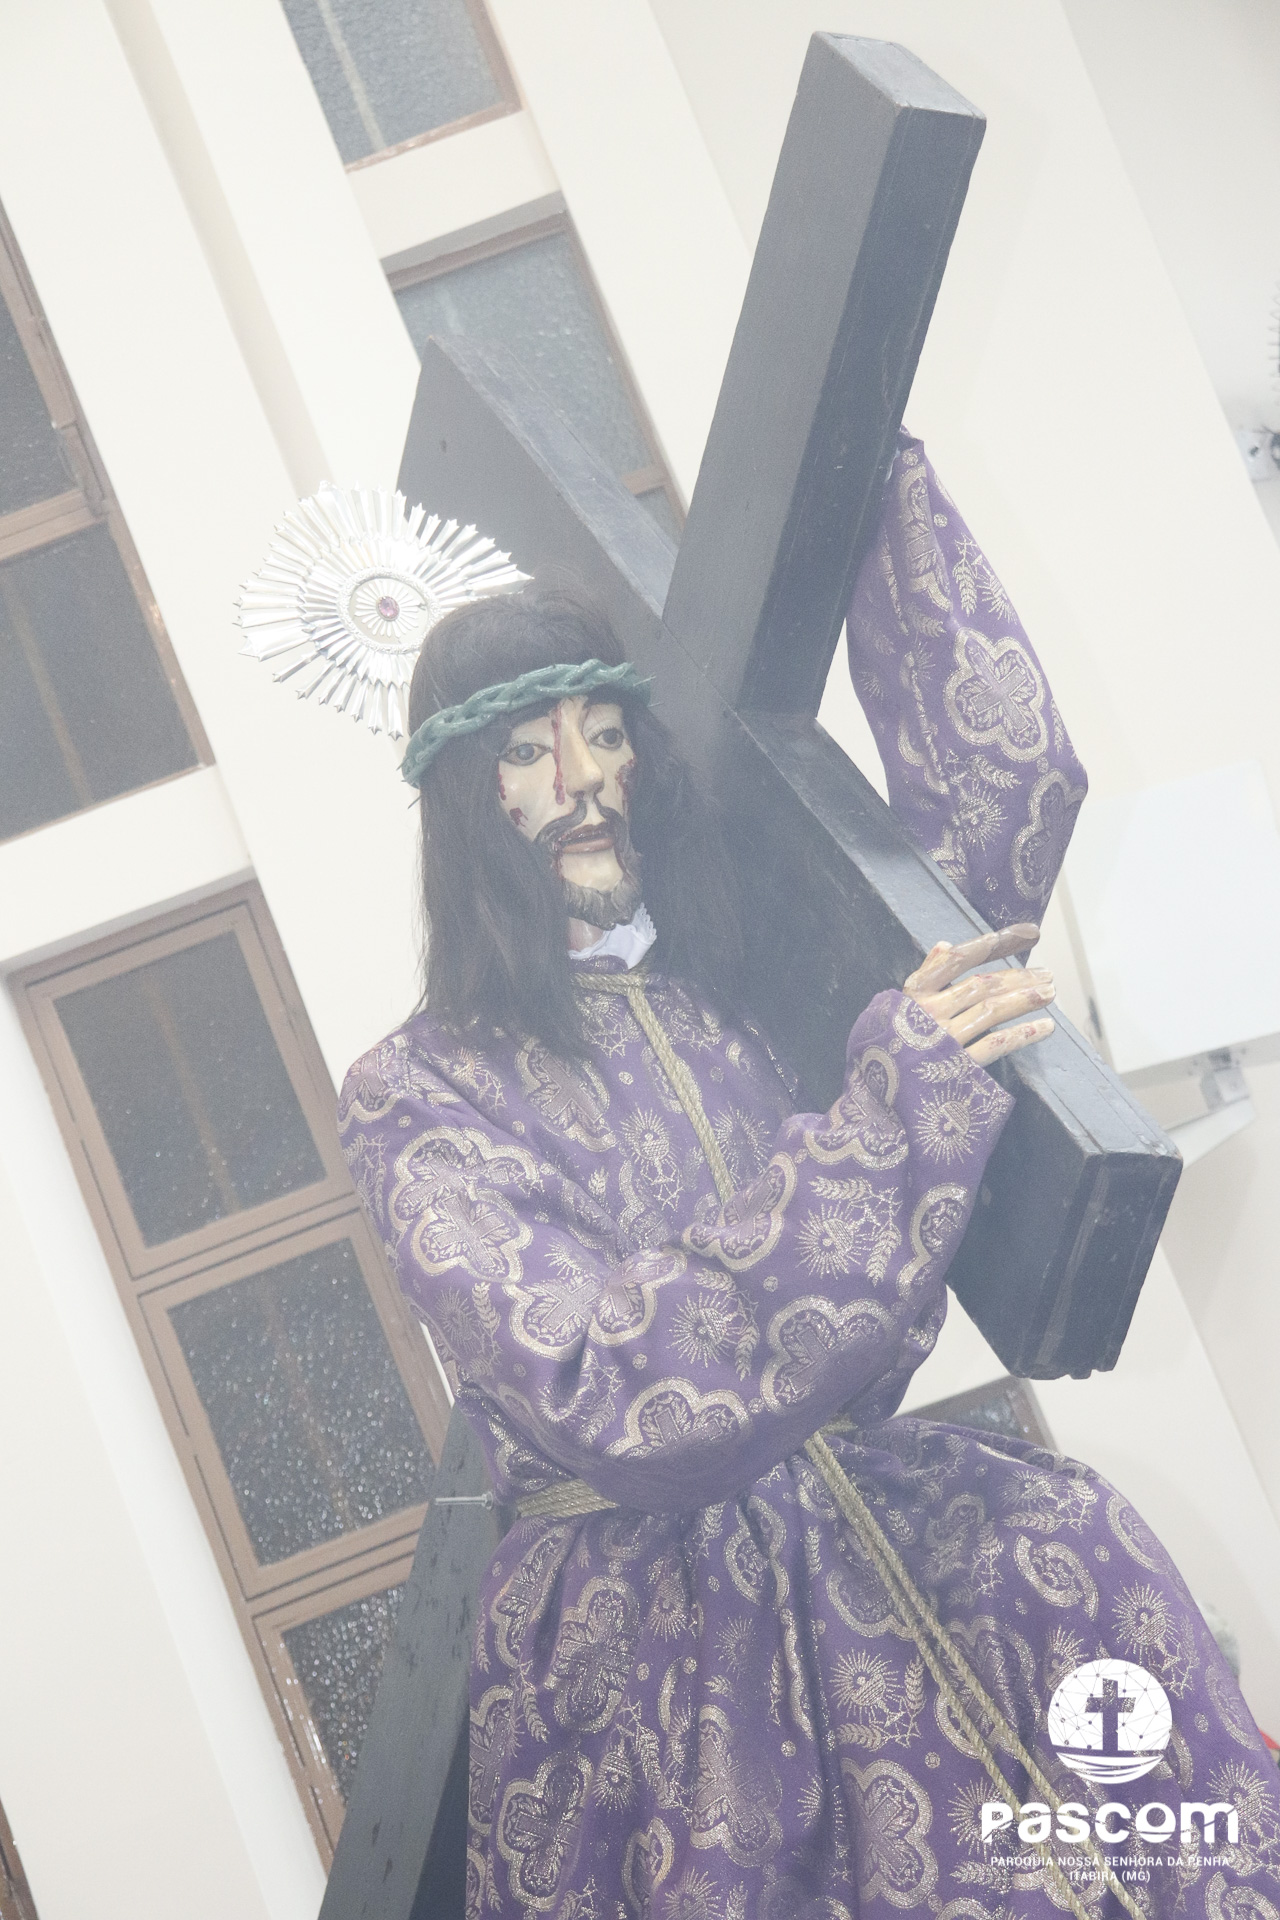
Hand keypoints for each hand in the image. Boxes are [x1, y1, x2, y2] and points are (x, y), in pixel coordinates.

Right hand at [903, 923, 1054, 1066]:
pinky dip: (1022, 1034)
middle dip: (1019, 977)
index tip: (1027, 934)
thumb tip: (946, 944)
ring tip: (1050, 994)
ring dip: (1025, 1000)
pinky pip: (995, 1045)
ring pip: (991, 1011)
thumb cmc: (893, 1045)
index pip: (959, 959)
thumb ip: (926, 974)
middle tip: (1047, 975)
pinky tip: (1044, 1028)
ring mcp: (944, 1039)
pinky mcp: (957, 1066)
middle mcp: (930, 1012)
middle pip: (982, 986)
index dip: (996, 944)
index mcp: (916, 993)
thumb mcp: (901, 1005)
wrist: (880, 1092)